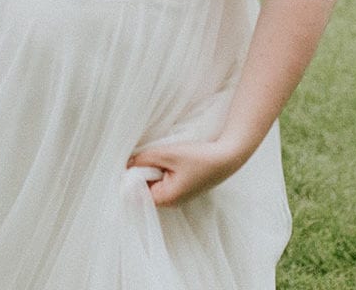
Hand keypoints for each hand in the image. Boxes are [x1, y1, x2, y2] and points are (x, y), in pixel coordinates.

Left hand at [127, 138, 249, 206]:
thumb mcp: (167, 154)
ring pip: (156, 181)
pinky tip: (170, 157)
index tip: (130, 161)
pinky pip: (166, 179)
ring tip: (162, 154)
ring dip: (154, 168)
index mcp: (167, 199)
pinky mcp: (185, 186)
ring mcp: (180, 195)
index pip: (138, 192)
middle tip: (146, 153)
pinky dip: (164, 168)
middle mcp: (173, 201)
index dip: (131, 176)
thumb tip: (126, 164)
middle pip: (146, 187)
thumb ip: (144, 159)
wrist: (228, 156)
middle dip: (143, 170)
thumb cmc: (199, 157)